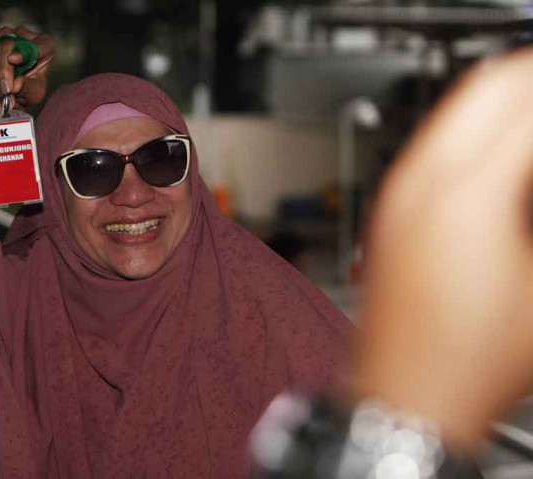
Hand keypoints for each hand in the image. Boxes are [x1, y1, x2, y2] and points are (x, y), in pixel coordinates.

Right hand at [0, 26, 54, 147]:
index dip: (32, 50)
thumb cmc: (19, 103)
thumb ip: (28, 88)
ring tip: (0, 88)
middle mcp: (28, 40)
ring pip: (0, 42)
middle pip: (17, 43)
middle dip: (9, 67)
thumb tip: (16, 82)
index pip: (44, 44)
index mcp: (44, 52)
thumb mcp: (31, 97)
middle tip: (7, 88)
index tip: (17, 61)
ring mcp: (9, 37)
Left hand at [351, 47, 532, 452]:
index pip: (526, 102)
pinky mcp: (389, 209)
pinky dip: (473, 127)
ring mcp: (396, 193)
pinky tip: (499, 152)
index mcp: (466, 194)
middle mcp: (419, 181)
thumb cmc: (468, 359)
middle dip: (531, 81)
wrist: (403, 393)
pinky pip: (433, 141)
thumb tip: (531, 179)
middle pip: (487, 86)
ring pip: (454, 108)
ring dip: (503, 98)